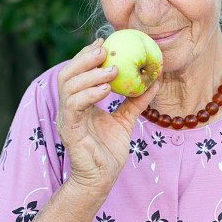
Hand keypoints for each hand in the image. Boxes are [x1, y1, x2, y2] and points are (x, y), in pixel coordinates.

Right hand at [56, 37, 160, 192]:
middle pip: (68, 73)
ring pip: (69, 86)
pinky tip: (106, 90)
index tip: (104, 41)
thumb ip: (135, 101)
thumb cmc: (109, 152)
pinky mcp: (70, 130)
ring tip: (112, 69)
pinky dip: (89, 93)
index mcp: (78, 103)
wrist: (101, 179)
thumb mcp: (125, 121)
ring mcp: (67, 118)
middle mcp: (69, 107)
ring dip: (90, 74)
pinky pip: (75, 106)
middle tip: (105, 49)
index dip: (87, 55)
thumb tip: (154, 82)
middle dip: (84, 57)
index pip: (77, 72)